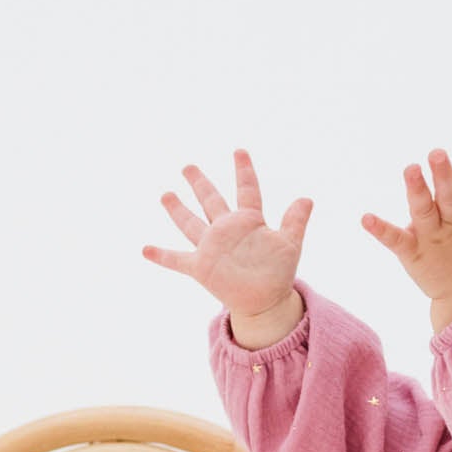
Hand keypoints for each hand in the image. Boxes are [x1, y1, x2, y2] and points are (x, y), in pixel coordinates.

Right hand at [142, 148, 312, 315]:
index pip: (246, 190)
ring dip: (177, 209)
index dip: (243, 171)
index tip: (239, 150)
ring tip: (166, 194)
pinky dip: (161, 256)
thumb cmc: (278, 272)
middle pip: (210, 200)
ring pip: (190, 223)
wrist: (265, 301)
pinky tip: (145, 249)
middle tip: (188, 166)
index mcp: (249, 220)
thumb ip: (295, 222)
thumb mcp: (290, 245)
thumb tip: (307, 199)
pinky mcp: (201, 267)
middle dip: (200, 183)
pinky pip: (177, 260)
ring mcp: (211, 247)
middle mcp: (226, 229)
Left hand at [361, 140, 451, 306]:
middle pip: (450, 196)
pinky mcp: (413, 254)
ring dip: (416, 191)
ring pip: (424, 212)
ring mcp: (433, 239)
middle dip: (444, 175)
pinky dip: (381, 230)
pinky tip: (365, 218)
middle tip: (436, 152)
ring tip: (409, 168)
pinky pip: (396, 241)